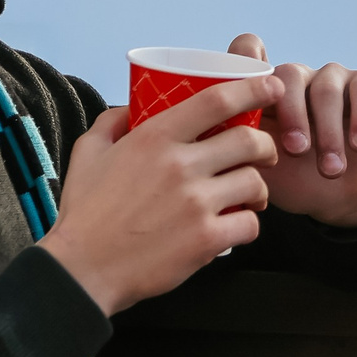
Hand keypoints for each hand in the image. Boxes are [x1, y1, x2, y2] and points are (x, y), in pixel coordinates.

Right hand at [37, 77, 280, 314]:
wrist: (83, 268)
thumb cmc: (86, 212)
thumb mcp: (88, 153)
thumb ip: (112, 122)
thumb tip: (133, 106)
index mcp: (154, 138)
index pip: (216, 101)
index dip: (253, 90)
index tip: (272, 87)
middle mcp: (179, 165)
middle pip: (251, 141)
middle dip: (266, 146)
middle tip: (264, 155)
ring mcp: (196, 203)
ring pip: (256, 183)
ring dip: (258, 190)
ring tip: (248, 197)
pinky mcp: (207, 238)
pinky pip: (251, 224)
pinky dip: (248, 225)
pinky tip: (234, 226)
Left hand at [228, 33, 356, 227]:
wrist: (347, 200)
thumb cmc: (297, 182)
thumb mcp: (260, 169)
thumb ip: (236, 148)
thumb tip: (207, 142)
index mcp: (264, 92)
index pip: (248, 53)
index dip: (244, 62)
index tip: (249, 98)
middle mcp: (297, 78)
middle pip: (288, 75)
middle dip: (293, 115)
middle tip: (297, 151)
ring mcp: (334, 79)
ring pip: (326, 88)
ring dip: (328, 132)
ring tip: (331, 169)